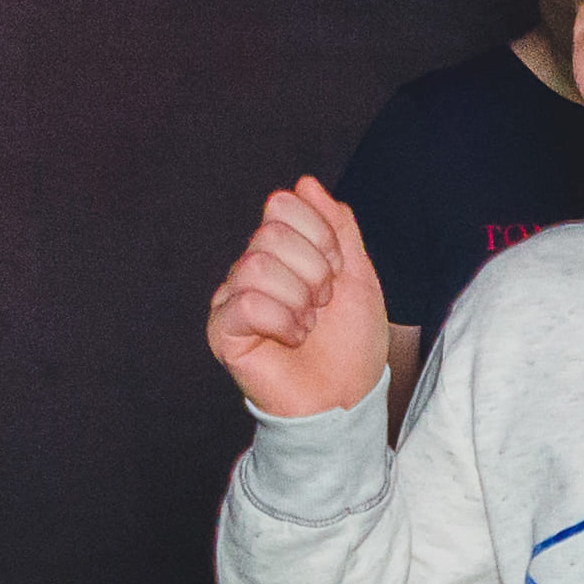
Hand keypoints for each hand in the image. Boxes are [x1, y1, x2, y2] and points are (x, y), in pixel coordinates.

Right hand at [209, 177, 395, 423]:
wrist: (347, 399)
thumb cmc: (352, 344)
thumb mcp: (360, 274)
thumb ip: (338, 226)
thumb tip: (304, 183)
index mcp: (281, 250)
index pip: (283, 203)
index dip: (320, 234)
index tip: (338, 272)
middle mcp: (252, 268)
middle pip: (270, 233)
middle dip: (313, 271)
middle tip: (322, 304)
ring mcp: (233, 298)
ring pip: (256, 266)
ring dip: (298, 300)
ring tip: (308, 326)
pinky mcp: (223, 331)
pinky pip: (245, 303)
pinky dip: (281, 322)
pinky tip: (291, 340)